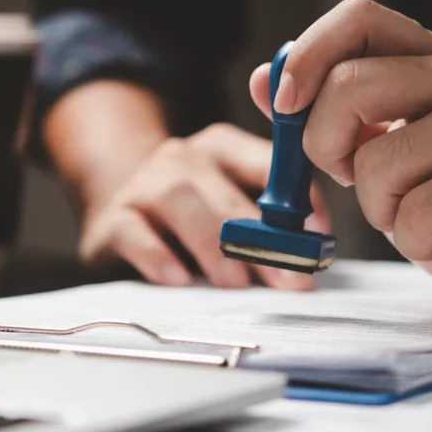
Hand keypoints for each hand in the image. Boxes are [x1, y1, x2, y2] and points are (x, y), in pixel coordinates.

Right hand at [79, 123, 329, 289]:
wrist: (119, 210)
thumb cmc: (193, 217)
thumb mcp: (232, 208)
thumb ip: (270, 222)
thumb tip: (311, 255)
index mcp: (223, 148)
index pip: (270, 165)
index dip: (299, 201)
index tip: (318, 237)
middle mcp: (183, 158)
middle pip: (227, 193)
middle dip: (263, 240)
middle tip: (287, 278)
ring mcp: (145, 184)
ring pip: (180, 202)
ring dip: (213, 244)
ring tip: (236, 283)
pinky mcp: (113, 218)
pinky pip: (133, 231)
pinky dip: (156, 255)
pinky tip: (178, 279)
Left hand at [250, 0, 431, 319]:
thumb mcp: (379, 152)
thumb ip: (328, 114)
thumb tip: (264, 81)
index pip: (359, 17)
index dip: (306, 54)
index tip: (284, 104)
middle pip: (352, 86)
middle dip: (327, 147)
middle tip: (351, 176)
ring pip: (378, 160)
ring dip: (379, 207)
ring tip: (417, 212)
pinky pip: (418, 210)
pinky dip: (414, 238)